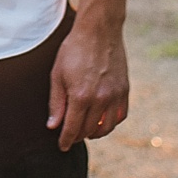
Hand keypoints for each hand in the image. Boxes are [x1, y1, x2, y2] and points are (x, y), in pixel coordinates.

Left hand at [46, 14, 130, 153]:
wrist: (99, 30)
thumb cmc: (73, 50)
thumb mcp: (57, 75)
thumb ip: (56, 102)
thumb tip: (53, 126)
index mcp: (80, 96)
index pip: (72, 129)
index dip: (66, 140)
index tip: (62, 146)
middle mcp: (100, 99)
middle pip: (88, 131)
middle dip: (78, 136)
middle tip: (71, 135)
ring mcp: (114, 95)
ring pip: (106, 128)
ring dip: (95, 133)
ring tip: (86, 130)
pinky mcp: (124, 90)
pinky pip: (120, 116)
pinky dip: (111, 122)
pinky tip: (103, 120)